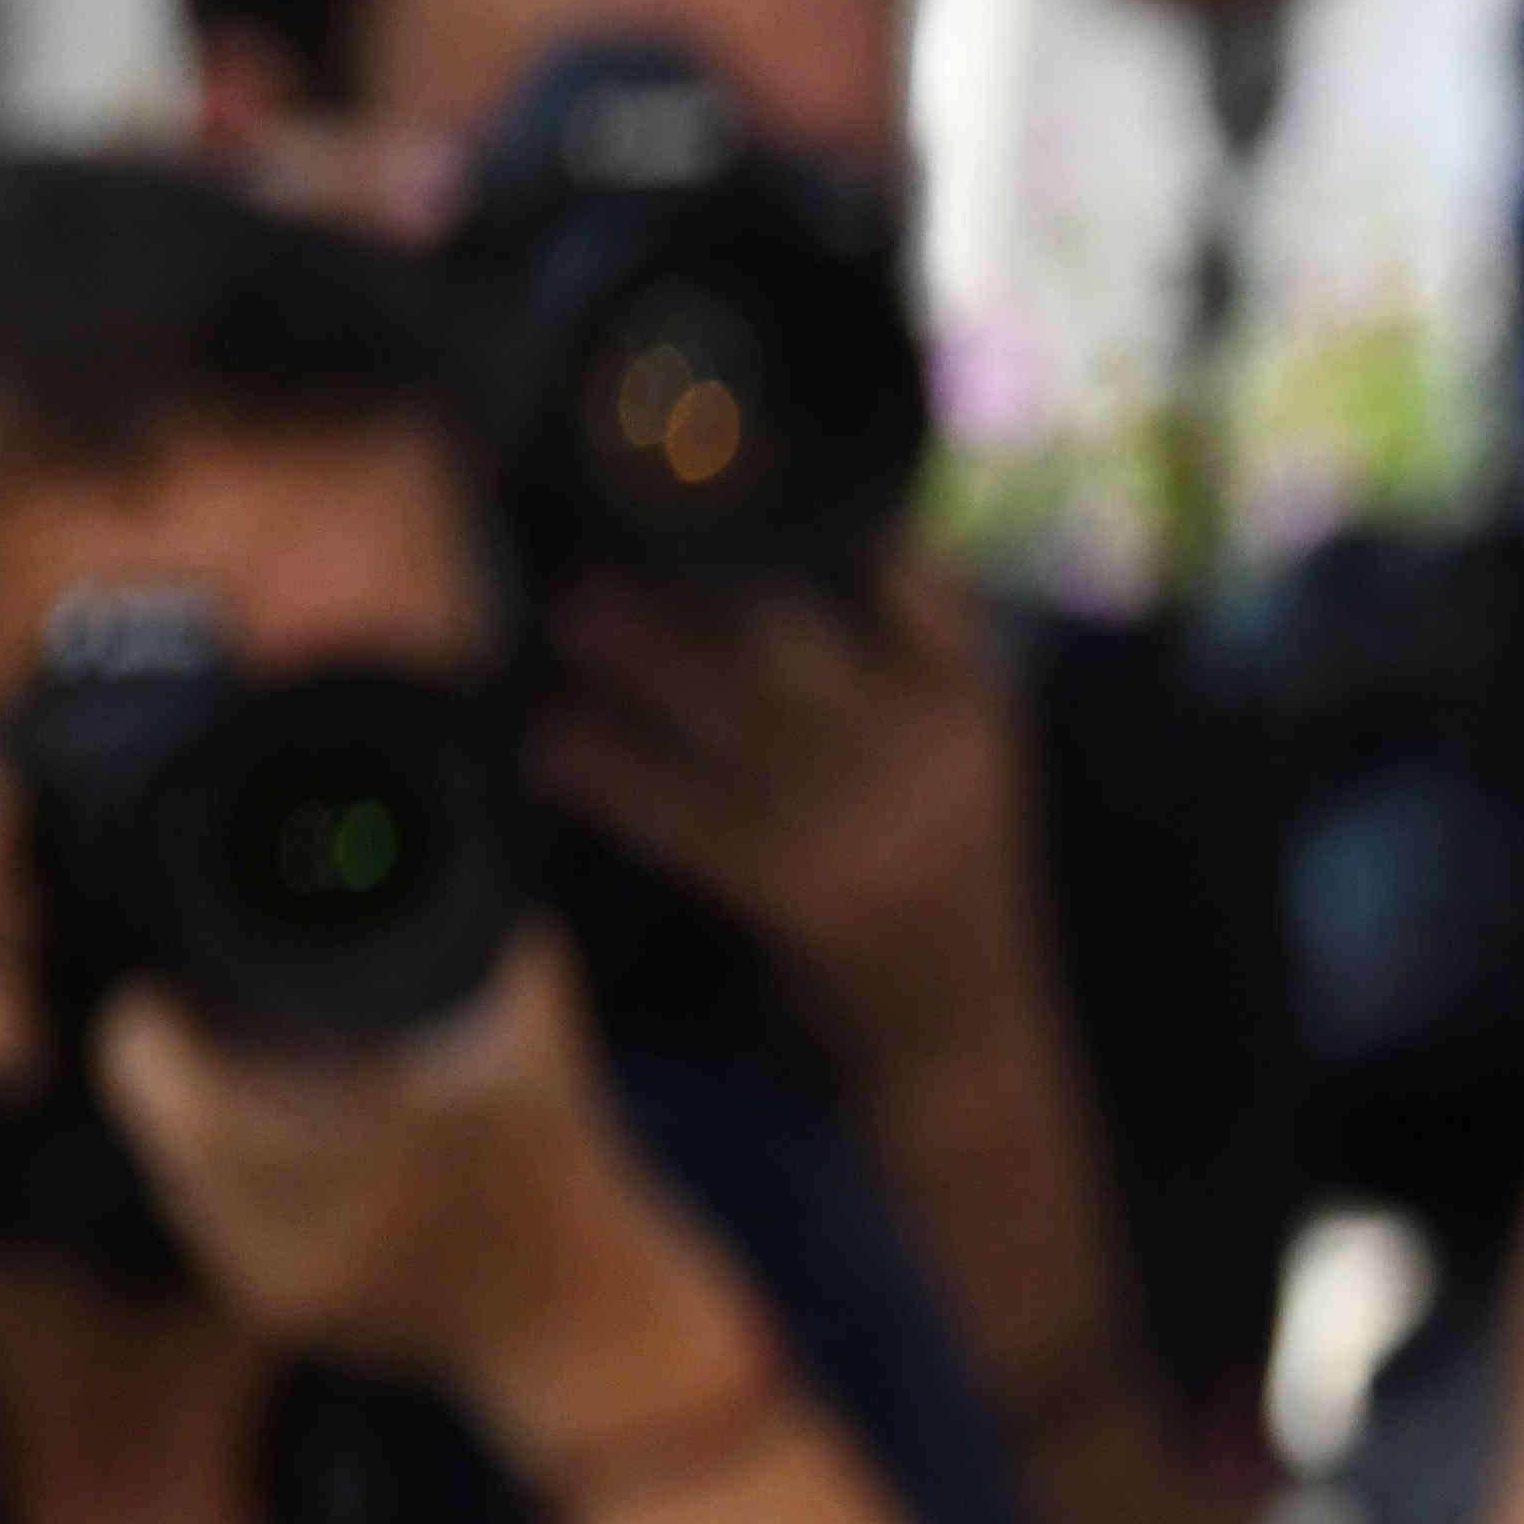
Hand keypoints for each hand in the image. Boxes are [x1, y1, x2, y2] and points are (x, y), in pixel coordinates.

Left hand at [96, 929, 759, 1453]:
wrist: (586, 1325)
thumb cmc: (567, 1175)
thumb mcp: (547, 1050)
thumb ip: (508, 954)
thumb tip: (464, 856)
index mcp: (395, 1158)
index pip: (202, 1107)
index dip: (151, 1044)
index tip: (153, 993)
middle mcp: (334, 1233)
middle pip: (179, 1145)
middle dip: (151, 1076)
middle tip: (157, 1021)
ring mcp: (304, 1287)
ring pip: (183, 1189)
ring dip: (176, 1129)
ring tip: (196, 1074)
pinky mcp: (288, 1317)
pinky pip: (210, 1230)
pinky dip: (209, 1181)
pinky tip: (238, 1148)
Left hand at [535, 548, 1037, 1071]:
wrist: (963, 1036)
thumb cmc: (939, 884)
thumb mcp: (963, 771)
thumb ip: (910, 675)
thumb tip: (784, 576)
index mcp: (970, 712)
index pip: (920, 590)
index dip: (849, 533)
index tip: (756, 486)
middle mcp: (924, 757)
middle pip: (799, 642)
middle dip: (700, 584)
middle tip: (607, 544)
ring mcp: (867, 826)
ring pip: (734, 717)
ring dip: (640, 662)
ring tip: (567, 616)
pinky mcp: (803, 895)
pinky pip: (687, 815)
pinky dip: (611, 772)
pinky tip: (552, 743)